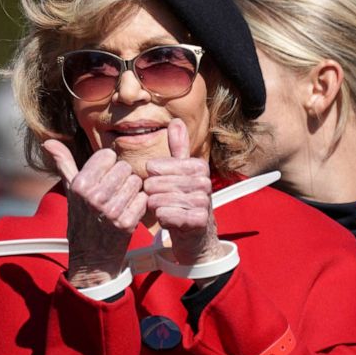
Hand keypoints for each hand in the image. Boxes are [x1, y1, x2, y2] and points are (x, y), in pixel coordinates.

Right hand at [42, 140, 146, 287]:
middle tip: (113, 190)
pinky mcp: (128, 223)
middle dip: (121, 176)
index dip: (108, 164)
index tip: (103, 176)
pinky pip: (144, 199)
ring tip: (120, 200)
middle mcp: (95, 197)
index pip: (108, 155)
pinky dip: (139, 204)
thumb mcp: (70, 188)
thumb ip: (63, 162)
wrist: (91, 255)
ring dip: (131, 189)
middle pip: (124, 166)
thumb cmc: (82, 216)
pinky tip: (128, 210)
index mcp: (80, 185)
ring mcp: (112, 211)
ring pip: (136, 181)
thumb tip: (49, 140)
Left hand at [144, 119, 221, 267]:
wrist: (196, 234)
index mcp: (198, 166)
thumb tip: (176, 121)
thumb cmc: (183, 200)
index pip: (157, 167)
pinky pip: (167, 215)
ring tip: (162, 209)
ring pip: (160, 200)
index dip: (151, 177)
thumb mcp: (180, 172)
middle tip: (156, 199)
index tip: (157, 182)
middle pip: (156, 184)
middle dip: (151, 194)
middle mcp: (204, 182)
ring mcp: (203, 202)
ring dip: (155, 207)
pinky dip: (162, 218)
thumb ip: (178, 148)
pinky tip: (168, 219)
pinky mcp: (199, 220)